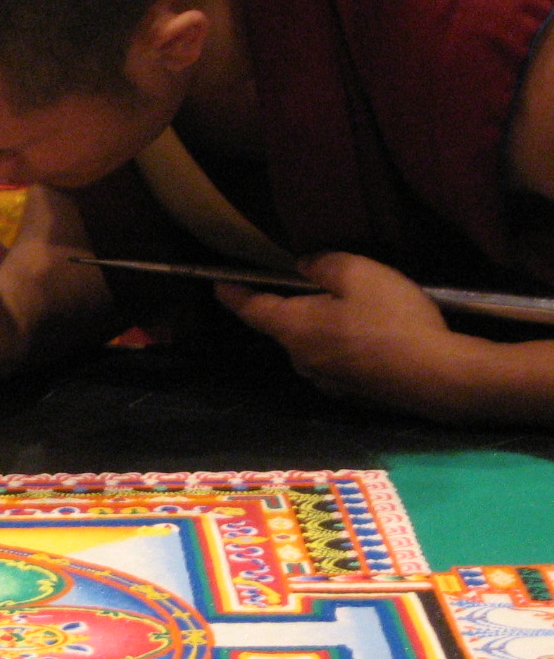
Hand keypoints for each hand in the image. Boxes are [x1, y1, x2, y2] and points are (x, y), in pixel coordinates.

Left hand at [214, 251, 485, 418]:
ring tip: (345, 308)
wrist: (439, 377)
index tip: (219, 285)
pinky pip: (336, 362)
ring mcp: (326, 380)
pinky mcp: (352, 393)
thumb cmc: (393, 319)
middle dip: (288, 307)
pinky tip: (368, 337)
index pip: (252, 309)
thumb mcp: (359, 274)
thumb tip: (303, 267)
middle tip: (305, 284)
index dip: (234, 295)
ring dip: (319, 327)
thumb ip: (324, 265)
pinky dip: (341, 347)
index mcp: (293, 328)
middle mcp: (301, 358)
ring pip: (311, 346)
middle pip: (283, 327)